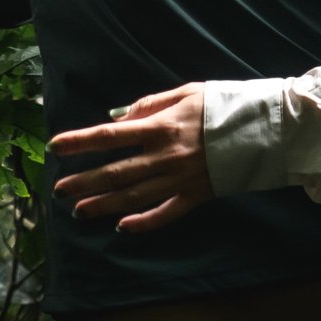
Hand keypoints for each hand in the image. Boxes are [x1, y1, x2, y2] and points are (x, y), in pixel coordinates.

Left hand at [47, 83, 212, 234]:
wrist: (265, 127)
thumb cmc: (224, 104)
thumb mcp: (187, 92)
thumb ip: (150, 104)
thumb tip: (117, 119)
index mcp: (162, 127)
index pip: (110, 136)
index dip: (80, 142)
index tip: (55, 146)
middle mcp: (165, 157)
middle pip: (114, 172)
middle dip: (83, 181)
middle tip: (58, 189)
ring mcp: (179, 180)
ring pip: (132, 197)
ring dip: (103, 205)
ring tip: (79, 210)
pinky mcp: (195, 196)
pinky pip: (164, 214)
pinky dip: (142, 224)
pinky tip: (122, 228)